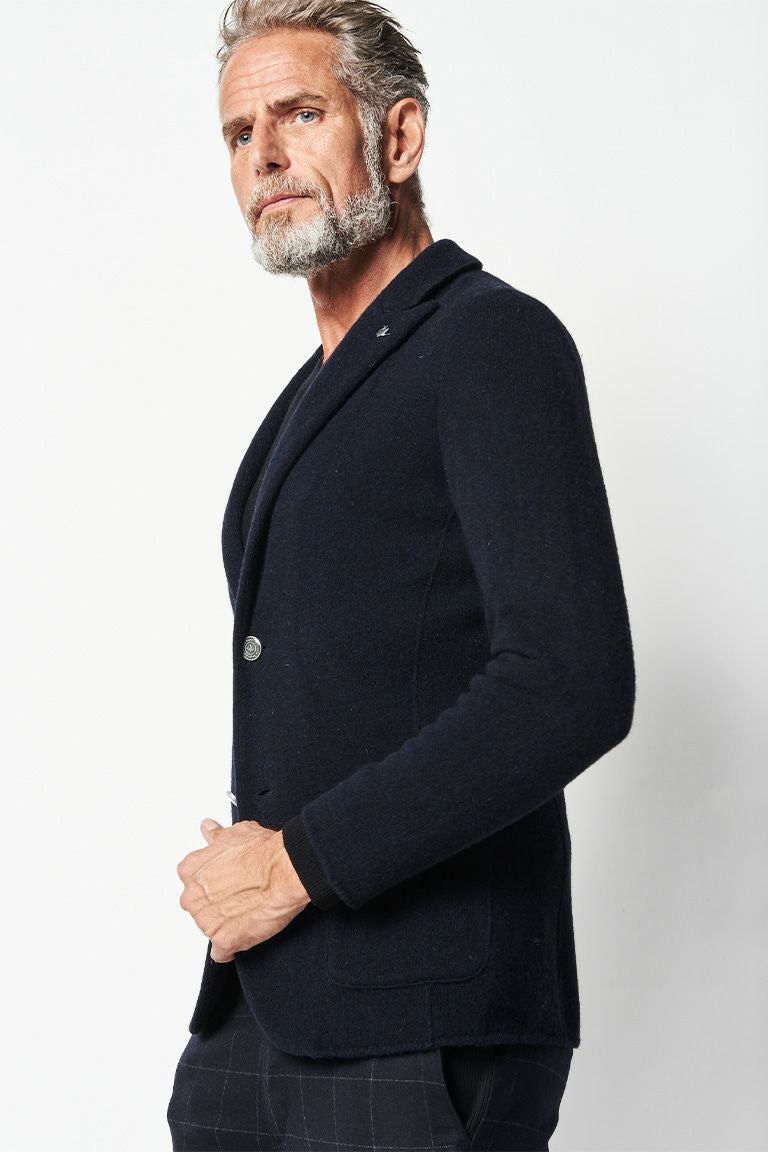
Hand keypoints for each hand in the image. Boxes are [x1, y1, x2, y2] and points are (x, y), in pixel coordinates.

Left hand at [176, 818, 311, 962]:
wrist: (285, 871)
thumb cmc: (263, 852)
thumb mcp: (236, 833)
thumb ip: (216, 836)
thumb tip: (208, 828)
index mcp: (191, 871)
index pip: (192, 882)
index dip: (212, 882)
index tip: (226, 881)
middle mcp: (193, 897)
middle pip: (198, 907)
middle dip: (216, 904)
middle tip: (239, 896)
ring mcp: (207, 922)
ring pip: (210, 928)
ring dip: (225, 924)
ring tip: (249, 911)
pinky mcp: (224, 941)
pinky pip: (221, 952)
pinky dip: (231, 948)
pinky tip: (244, 935)